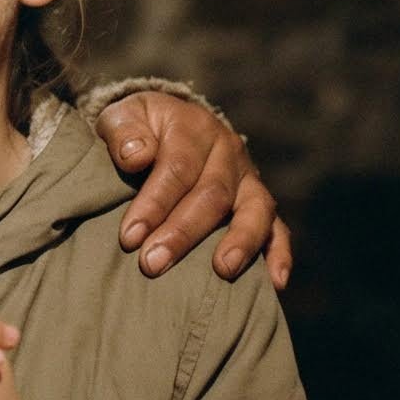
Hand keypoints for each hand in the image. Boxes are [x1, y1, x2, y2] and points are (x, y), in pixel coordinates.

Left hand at [93, 92, 291, 288]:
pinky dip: (279, 254)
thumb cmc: (135, 130)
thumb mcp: (120, 116)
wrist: (162, 126)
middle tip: (153, 264)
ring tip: (223, 271)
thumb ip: (123, 131)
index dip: (154, 203)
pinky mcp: (259, 204)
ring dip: (240, 242)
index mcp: (193, 127)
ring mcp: (248, 178)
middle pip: (212, 194)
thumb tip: (136, 156)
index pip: (177, 168)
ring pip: (255, 209)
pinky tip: (275, 283)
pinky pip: (277, 228)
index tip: (129, 237)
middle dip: (182, 233)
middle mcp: (228, 151)